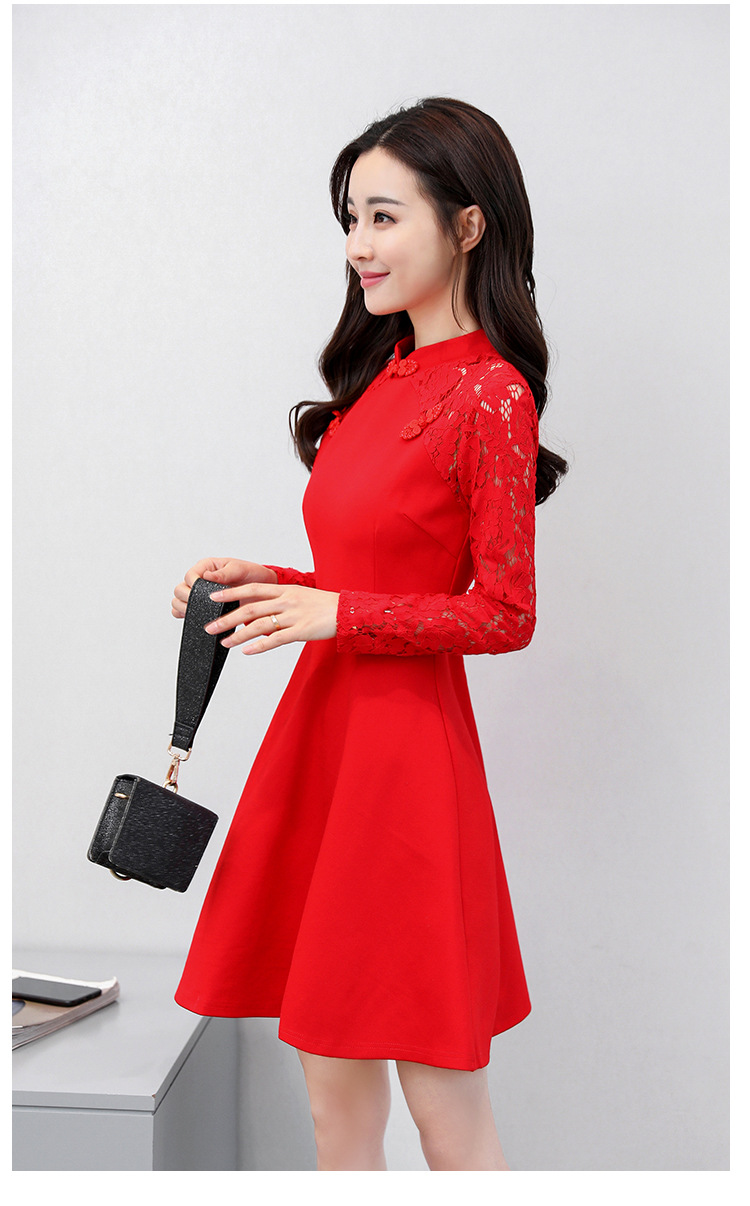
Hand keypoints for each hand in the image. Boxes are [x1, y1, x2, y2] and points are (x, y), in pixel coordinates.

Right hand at [172, 558, 277, 618]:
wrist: (260, 591)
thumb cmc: (251, 575)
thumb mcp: (240, 569)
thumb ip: (224, 573)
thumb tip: (207, 575)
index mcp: (206, 567)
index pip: (189, 576)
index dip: (192, 585)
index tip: (201, 593)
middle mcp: (199, 580)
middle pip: (179, 590)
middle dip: (186, 599)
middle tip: (199, 605)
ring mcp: (199, 594)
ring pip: (178, 601)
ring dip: (183, 608)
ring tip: (197, 613)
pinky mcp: (201, 606)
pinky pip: (184, 612)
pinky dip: (185, 616)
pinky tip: (196, 618)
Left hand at [203, 581, 339, 654]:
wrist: (347, 611)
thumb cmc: (323, 605)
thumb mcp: (299, 596)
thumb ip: (280, 601)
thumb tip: (260, 610)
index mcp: (285, 590)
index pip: (252, 589)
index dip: (231, 593)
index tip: (212, 598)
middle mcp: (286, 601)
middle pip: (250, 608)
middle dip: (227, 618)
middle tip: (209, 626)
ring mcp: (293, 616)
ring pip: (259, 625)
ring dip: (238, 635)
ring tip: (224, 642)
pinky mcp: (301, 631)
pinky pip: (275, 639)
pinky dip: (259, 646)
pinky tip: (247, 651)